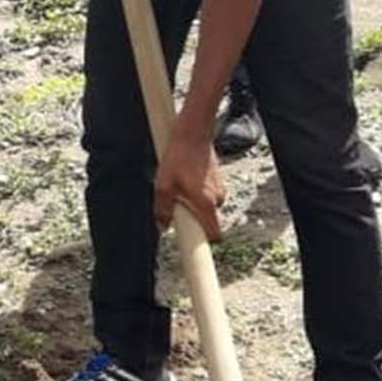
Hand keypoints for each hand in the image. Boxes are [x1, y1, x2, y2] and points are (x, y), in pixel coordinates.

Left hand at [153, 127, 225, 241]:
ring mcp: (219, 188)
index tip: (195, 247)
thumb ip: (162, 209)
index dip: (205, 243)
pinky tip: (185, 178)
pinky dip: (197, 193)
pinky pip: (207, 195)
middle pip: (207, 221)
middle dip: (192, 218)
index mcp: (206, 204)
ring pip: (206, 207)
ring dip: (193, 203)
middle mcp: (217, 198)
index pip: (215, 235)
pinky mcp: (218, 180)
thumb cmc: (179, 157)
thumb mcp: (163, 185)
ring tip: (179, 187)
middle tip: (176, 206)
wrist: (193, 132)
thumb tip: (162, 227)